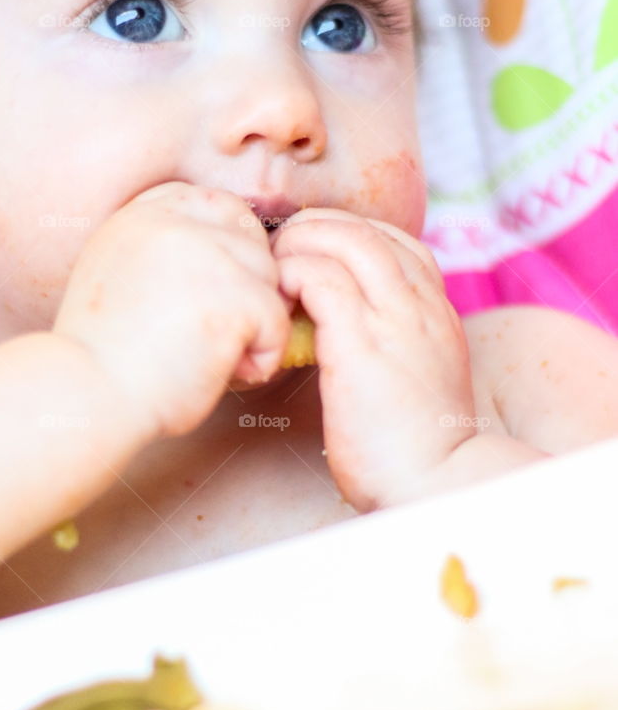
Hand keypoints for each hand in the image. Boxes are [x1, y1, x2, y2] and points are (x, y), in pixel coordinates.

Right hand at [53, 182, 292, 438]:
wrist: (87, 397)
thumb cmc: (102, 357)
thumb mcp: (117, 276)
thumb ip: (164, 252)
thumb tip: (227, 259)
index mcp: (143, 213)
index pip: (217, 205)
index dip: (228, 249)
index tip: (210, 294)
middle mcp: (175, 221)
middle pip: (252, 238)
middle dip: (248, 285)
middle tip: (216, 332)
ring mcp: (206, 254)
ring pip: (270, 279)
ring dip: (254, 324)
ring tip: (213, 358)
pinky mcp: (233, 296)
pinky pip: (278, 321)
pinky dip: (263, 356)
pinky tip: (226, 375)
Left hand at [271, 209, 476, 510]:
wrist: (436, 481)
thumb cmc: (415, 442)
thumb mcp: (416, 376)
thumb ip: (391, 343)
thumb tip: (340, 330)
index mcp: (435, 309)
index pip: (394, 238)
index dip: (346, 233)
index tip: (313, 253)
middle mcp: (419, 303)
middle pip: (366, 228)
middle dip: (314, 227)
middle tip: (281, 252)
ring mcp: (393, 318)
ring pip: (344, 238)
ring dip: (299, 244)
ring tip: (273, 269)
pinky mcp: (359, 342)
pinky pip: (320, 278)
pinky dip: (292, 276)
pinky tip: (277, 300)